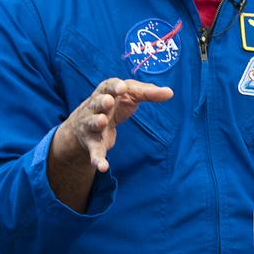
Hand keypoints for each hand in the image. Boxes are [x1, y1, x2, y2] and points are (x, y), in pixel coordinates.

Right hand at [54, 78, 172, 172]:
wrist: (84, 125)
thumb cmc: (113, 105)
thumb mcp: (129, 96)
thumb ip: (148, 93)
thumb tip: (170, 92)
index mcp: (105, 92)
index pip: (108, 86)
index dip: (114, 86)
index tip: (122, 87)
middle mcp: (95, 108)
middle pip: (97, 103)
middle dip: (102, 102)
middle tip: (108, 101)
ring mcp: (91, 126)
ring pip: (92, 124)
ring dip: (96, 122)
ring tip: (102, 122)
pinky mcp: (92, 144)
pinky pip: (94, 152)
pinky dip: (97, 160)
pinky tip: (102, 167)